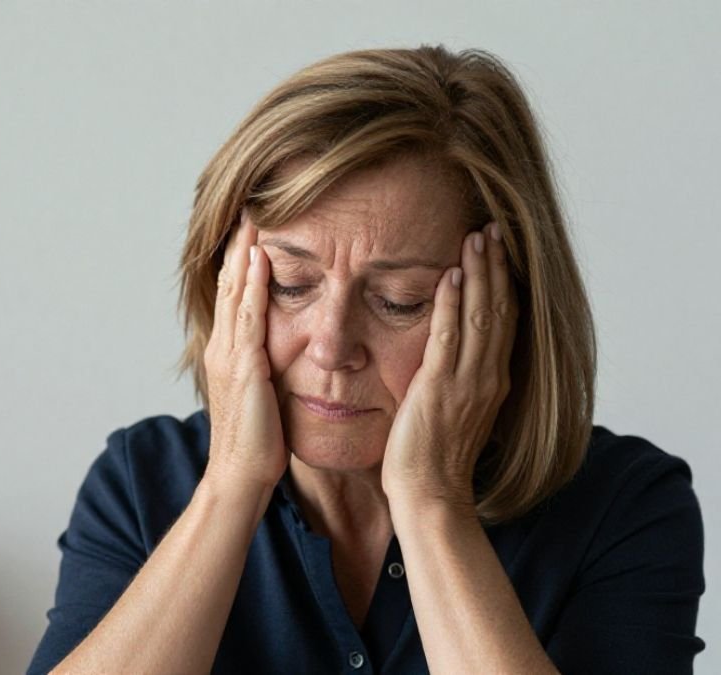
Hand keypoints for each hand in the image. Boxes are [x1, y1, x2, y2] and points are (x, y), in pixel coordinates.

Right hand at [203, 209, 287, 492]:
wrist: (240, 476)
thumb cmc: (256, 444)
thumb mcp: (260, 398)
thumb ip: (264, 372)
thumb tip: (276, 358)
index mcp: (228, 354)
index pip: (233, 296)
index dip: (241, 262)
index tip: (253, 230)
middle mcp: (224, 348)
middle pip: (229, 284)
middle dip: (239, 246)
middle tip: (250, 208)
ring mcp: (231, 355)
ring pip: (235, 291)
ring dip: (244, 253)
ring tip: (253, 218)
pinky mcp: (245, 366)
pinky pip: (249, 315)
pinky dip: (252, 283)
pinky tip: (261, 258)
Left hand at [381, 221, 517, 509]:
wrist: (429, 494)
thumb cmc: (432, 458)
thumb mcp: (452, 410)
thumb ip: (455, 379)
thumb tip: (447, 356)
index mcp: (493, 381)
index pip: (504, 321)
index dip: (503, 283)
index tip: (498, 251)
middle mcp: (488, 376)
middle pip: (500, 309)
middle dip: (496, 266)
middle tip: (492, 228)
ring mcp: (468, 381)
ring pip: (481, 314)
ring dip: (479, 272)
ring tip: (477, 237)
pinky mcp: (441, 386)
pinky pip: (450, 335)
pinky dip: (454, 302)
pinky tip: (452, 274)